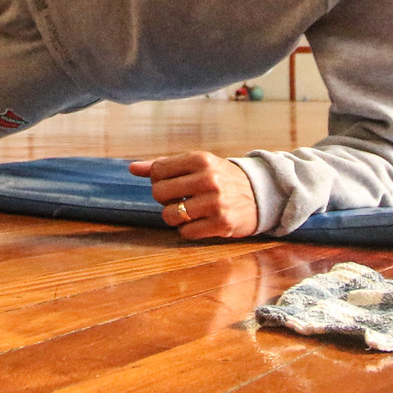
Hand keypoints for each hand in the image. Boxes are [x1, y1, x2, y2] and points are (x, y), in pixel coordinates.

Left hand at [130, 151, 259, 239]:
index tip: (172, 183)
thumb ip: (164, 166)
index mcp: (201, 159)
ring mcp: (216, 202)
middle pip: (159, 193)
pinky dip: (189, 230)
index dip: (158, 180)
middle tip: (179, 199)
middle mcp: (208, 179)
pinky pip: (186, 233)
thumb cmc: (220, 178)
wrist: (260, 194)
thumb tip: (131, 168)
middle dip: (164, 199)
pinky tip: (201, 222)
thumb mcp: (197, 165)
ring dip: (175, 217)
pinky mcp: (222, 224)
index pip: (158, 170)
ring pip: (169, 215)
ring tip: (189, 211)